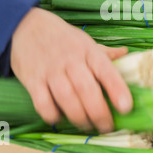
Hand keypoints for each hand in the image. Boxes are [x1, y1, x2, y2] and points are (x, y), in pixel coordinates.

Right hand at [10, 7, 132, 132]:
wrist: (26, 25)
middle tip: (106, 127)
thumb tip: (126, 53)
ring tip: (87, 126)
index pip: (106, 70)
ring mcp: (50, 70)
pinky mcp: (32, 80)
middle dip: (98, 113)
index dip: (117, 89)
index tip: (126, 108)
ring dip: (79, 117)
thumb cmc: (62, 37)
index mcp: (88, 51)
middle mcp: (71, 60)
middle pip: (86, 90)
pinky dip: (52, 115)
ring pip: (66, 98)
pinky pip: (42, 103)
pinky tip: (59, 118)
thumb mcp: (86, 41)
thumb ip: (104, 52)